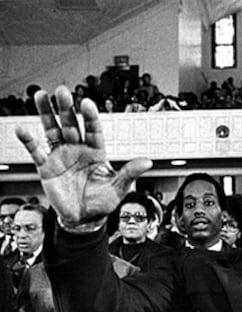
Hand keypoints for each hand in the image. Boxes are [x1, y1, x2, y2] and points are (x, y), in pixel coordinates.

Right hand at [15, 86, 151, 228]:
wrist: (84, 218)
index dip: (90, 117)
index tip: (87, 103)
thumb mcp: (119, 188)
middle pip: (71, 125)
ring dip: (47, 114)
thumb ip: (130, 173)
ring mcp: (61, 156)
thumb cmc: (102, 202)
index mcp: (96, 152)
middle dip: (67, 109)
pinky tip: (23, 129)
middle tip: (62, 92)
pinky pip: (37, 152)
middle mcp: (78, 150)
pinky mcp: (47, 167)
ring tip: (41, 96)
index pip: (94, 130)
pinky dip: (29, 141)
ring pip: (52, 131)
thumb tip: (147, 162)